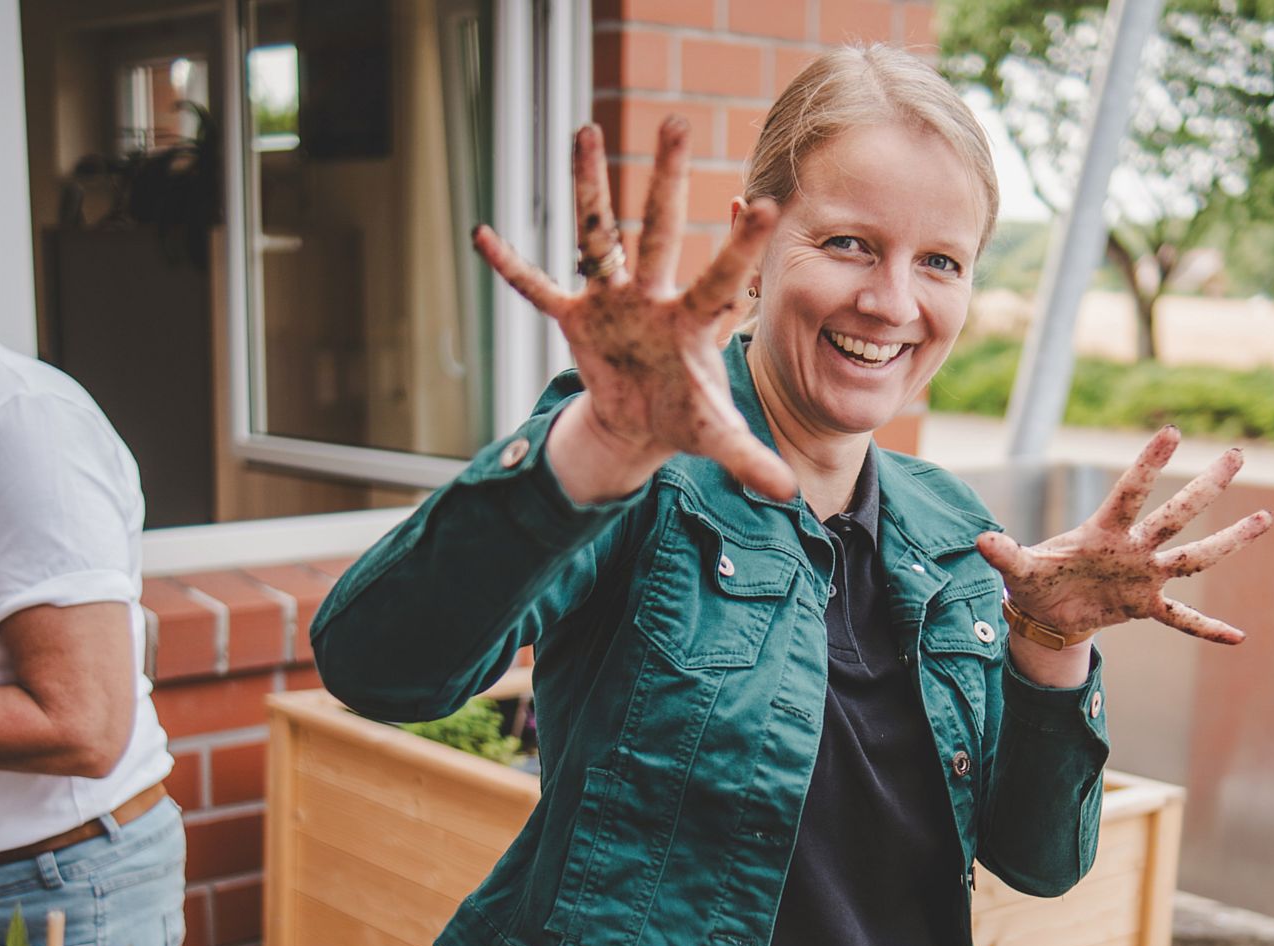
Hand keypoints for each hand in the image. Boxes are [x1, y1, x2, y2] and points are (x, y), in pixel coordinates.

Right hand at [472, 117, 796, 499]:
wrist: (641, 423)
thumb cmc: (686, 417)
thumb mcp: (717, 438)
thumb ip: (750, 459)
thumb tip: (789, 494)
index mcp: (692, 320)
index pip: (721, 277)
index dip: (739, 246)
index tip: (759, 202)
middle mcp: (652, 297)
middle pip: (660, 230)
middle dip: (666, 180)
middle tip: (677, 122)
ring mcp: (612, 302)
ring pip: (599, 236)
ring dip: (590, 188)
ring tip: (585, 130)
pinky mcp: (575, 317)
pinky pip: (537, 288)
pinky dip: (511, 268)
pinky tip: (484, 235)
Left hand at [976, 427, 1272, 643]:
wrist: (1046, 613)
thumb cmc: (1036, 579)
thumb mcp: (1019, 569)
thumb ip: (1006, 554)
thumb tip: (981, 541)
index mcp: (1103, 531)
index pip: (1130, 492)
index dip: (1149, 464)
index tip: (1172, 433)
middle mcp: (1132, 549)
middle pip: (1175, 514)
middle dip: (1205, 487)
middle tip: (1236, 456)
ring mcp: (1144, 577)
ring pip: (1193, 557)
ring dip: (1228, 541)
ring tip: (1264, 518)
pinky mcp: (1145, 608)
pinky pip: (1183, 619)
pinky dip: (1208, 629)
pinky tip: (1239, 637)